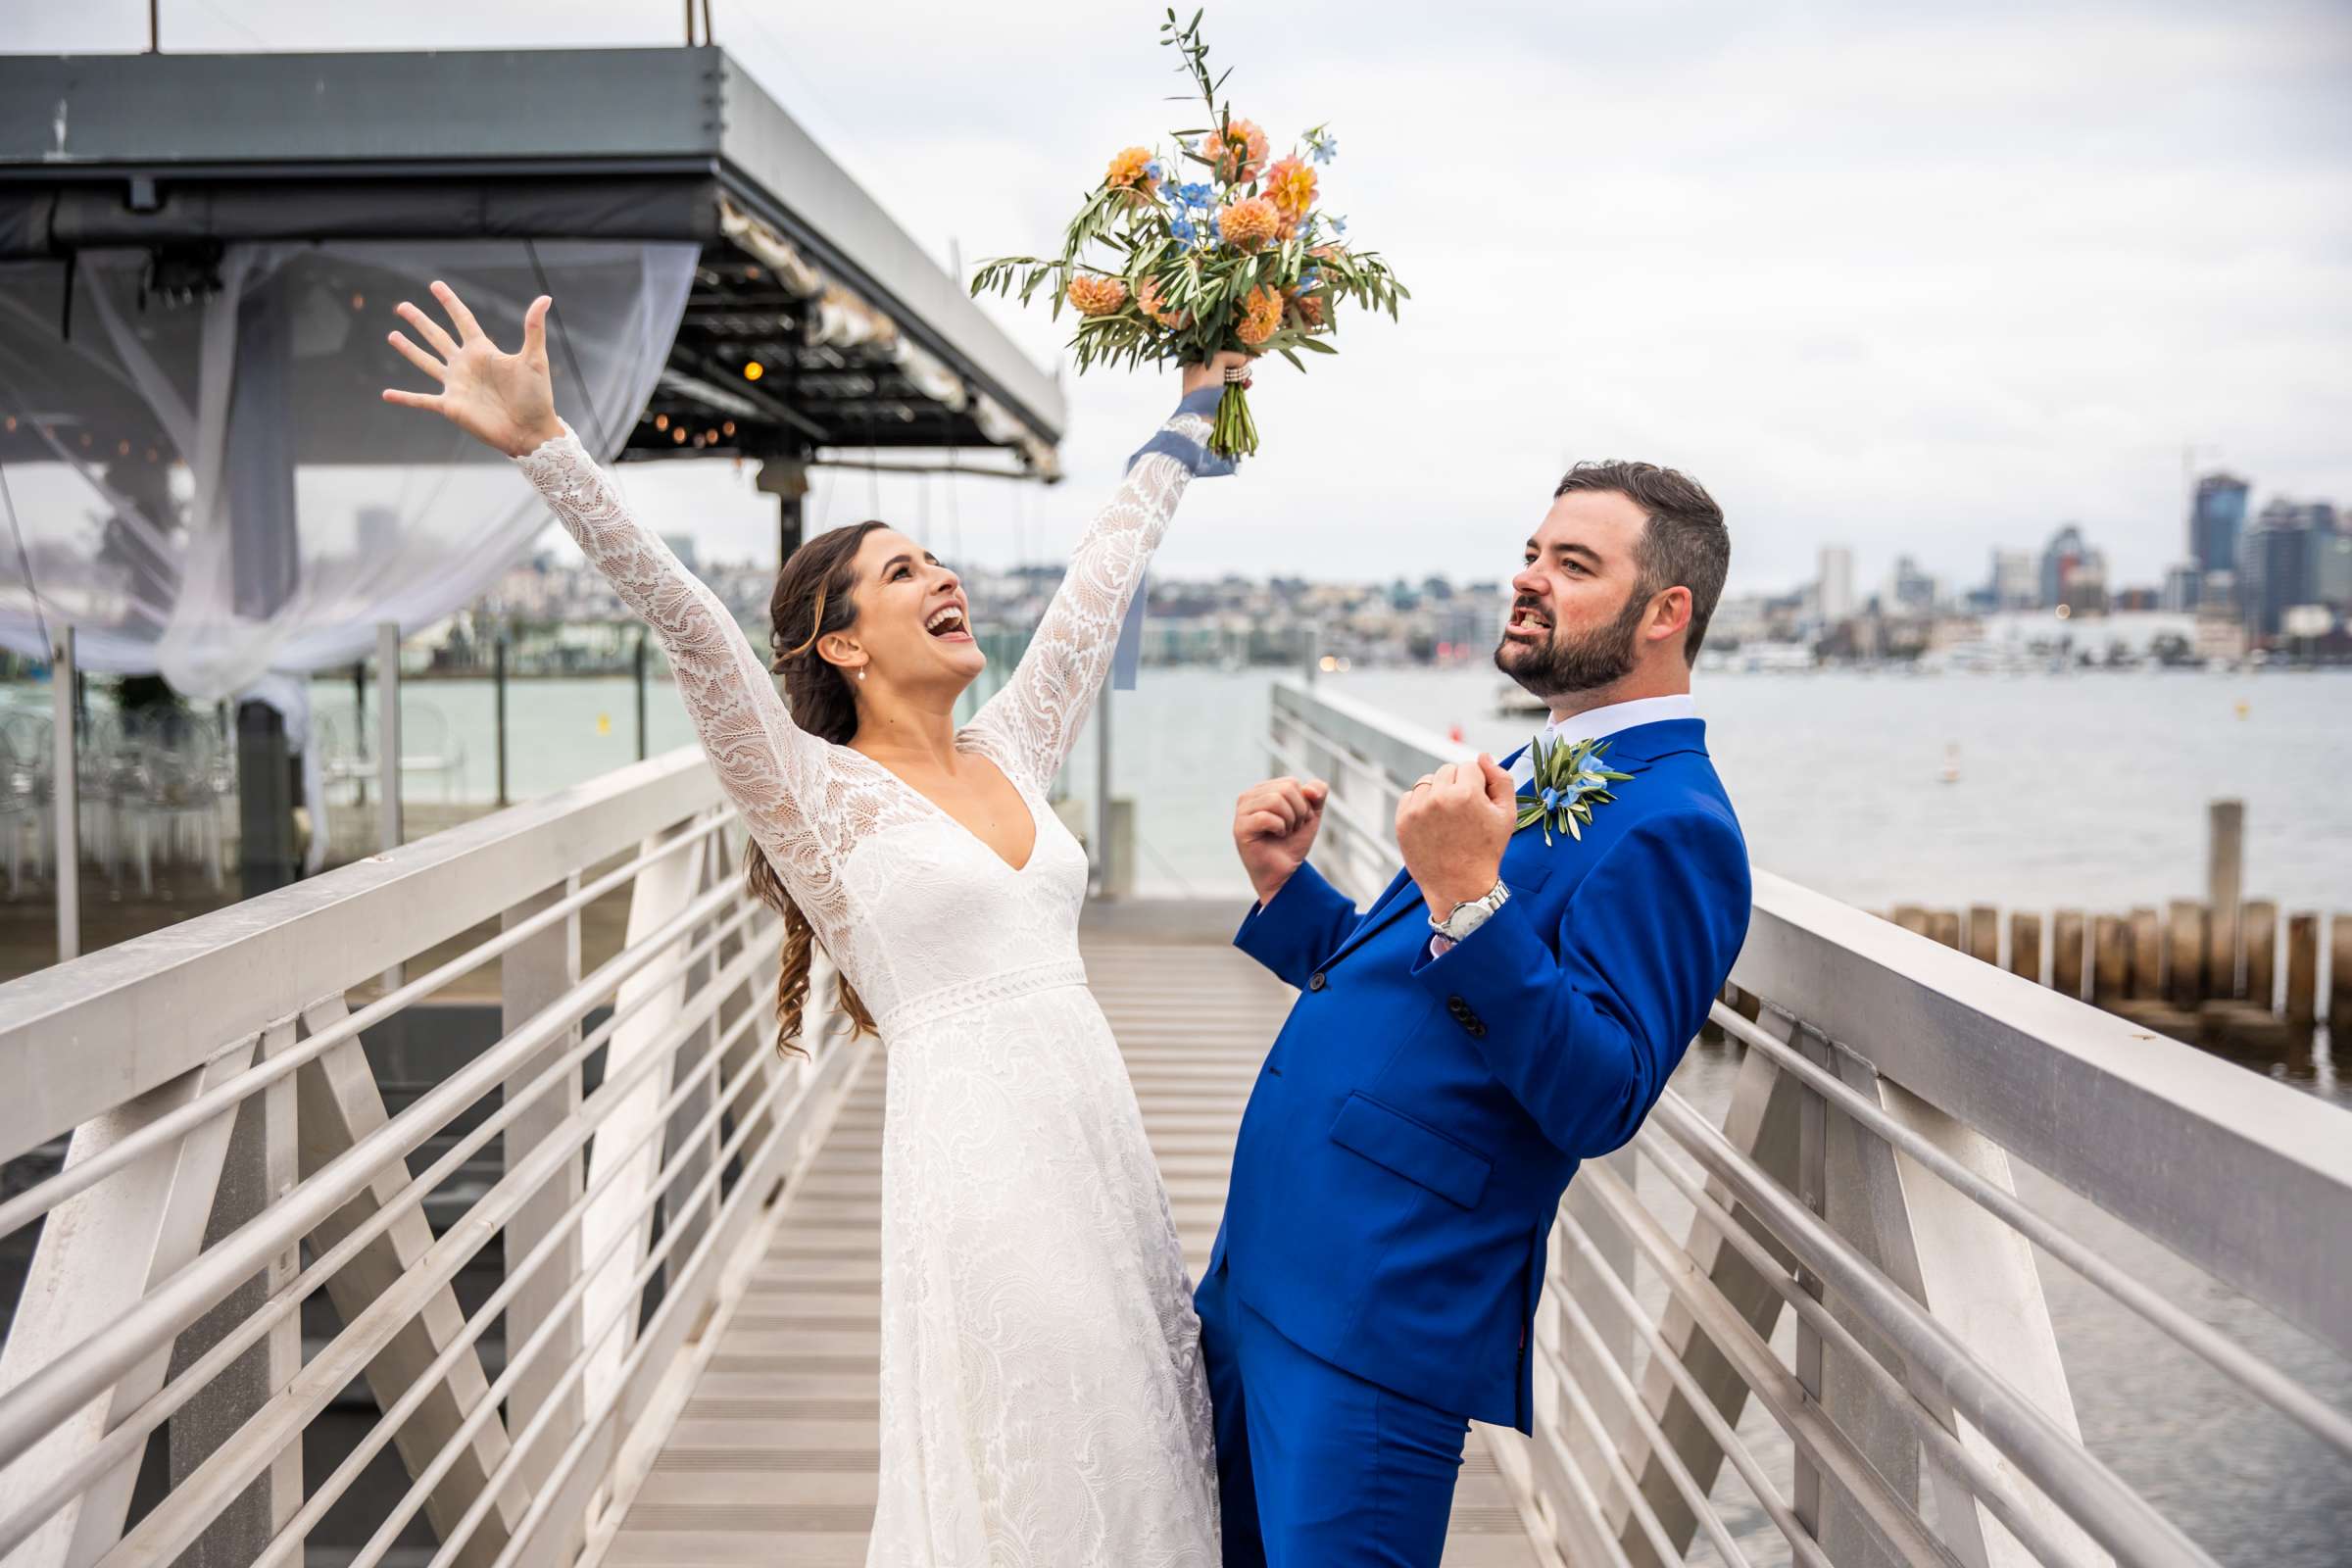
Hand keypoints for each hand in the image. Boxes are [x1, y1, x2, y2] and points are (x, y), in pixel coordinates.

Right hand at [382, 282, 565, 457]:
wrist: (531, 431)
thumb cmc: (537, 396)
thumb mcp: (535, 358)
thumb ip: (533, 328)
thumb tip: (545, 297)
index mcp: (482, 351)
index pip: (462, 319)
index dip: (449, 302)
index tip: (435, 285)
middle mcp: (466, 365)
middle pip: (438, 337)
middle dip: (420, 321)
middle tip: (402, 306)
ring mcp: (456, 385)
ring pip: (426, 362)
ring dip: (409, 349)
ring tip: (392, 335)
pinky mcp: (450, 406)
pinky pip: (422, 400)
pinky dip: (405, 398)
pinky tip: (386, 394)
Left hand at [1181, 350, 1254, 398]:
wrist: (1201, 414)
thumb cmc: (1203, 384)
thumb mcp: (1217, 360)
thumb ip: (1231, 355)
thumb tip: (1244, 359)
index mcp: (1193, 361)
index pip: (1215, 350)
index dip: (1230, 350)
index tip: (1243, 352)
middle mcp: (1199, 372)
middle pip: (1223, 363)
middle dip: (1237, 364)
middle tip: (1248, 364)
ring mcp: (1208, 386)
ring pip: (1229, 376)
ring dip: (1241, 375)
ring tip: (1247, 376)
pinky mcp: (1216, 398)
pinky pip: (1231, 388)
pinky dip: (1240, 385)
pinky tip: (1247, 384)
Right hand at [1234, 775, 1326, 905]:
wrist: (1285, 873)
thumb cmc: (1293, 843)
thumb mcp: (1311, 814)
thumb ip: (1317, 793)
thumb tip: (1308, 788)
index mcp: (1262, 790)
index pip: (1291, 783)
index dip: (1303, 804)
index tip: (1297, 821)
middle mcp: (1248, 797)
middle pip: (1285, 789)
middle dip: (1298, 812)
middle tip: (1291, 829)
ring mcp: (1242, 812)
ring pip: (1276, 800)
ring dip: (1289, 821)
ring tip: (1284, 832)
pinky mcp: (1240, 828)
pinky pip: (1266, 817)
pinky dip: (1279, 828)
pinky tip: (1276, 836)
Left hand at [1397, 754, 1516, 920]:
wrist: (1460, 887)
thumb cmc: (1486, 851)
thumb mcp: (1507, 815)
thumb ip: (1501, 779)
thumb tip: (1483, 756)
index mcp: (1466, 794)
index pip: (1470, 766)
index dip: (1477, 785)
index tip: (1478, 805)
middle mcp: (1438, 798)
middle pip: (1447, 770)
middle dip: (1457, 785)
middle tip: (1463, 813)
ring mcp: (1417, 810)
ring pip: (1427, 781)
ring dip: (1437, 792)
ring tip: (1448, 819)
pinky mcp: (1402, 821)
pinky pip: (1409, 796)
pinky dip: (1420, 805)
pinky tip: (1433, 824)